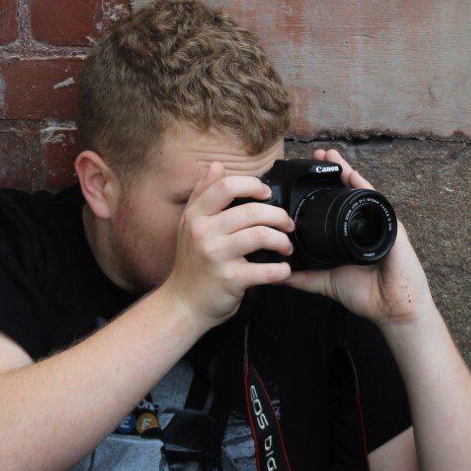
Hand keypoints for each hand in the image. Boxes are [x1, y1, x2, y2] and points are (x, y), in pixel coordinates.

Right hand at [159, 161, 295, 328]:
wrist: (183, 304)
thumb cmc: (192, 264)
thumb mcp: (189, 225)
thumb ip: (203, 194)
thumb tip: (217, 166)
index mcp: (196, 216)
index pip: (226, 186)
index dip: (252, 185)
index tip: (267, 194)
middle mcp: (203, 233)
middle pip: (251, 211)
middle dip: (278, 216)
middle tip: (287, 225)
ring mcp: (216, 256)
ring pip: (261, 236)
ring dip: (282, 241)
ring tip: (286, 247)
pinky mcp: (230, 279)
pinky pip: (265, 270)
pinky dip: (281, 270)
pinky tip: (284, 270)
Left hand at [282, 149, 436, 326]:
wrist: (393, 310)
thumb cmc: (367, 295)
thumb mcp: (326, 282)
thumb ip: (303, 277)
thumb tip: (277, 272)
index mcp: (351, 235)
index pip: (336, 205)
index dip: (323, 188)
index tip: (306, 174)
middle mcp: (366, 225)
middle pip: (348, 193)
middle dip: (334, 172)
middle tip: (317, 154)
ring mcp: (380, 225)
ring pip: (361, 192)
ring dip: (346, 171)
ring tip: (331, 156)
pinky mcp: (392, 229)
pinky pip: (376, 204)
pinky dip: (364, 188)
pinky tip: (352, 175)